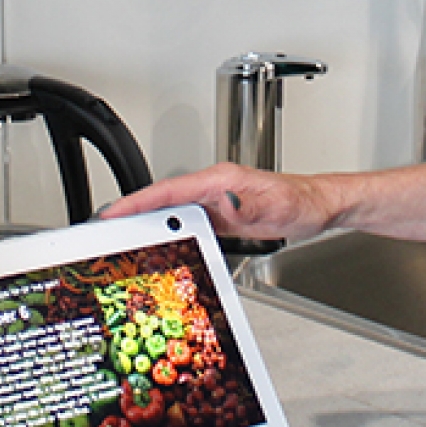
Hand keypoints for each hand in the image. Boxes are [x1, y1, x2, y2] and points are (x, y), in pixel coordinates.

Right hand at [100, 163, 334, 247]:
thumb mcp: (279, 206)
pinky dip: (169, 233)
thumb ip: (249, 204)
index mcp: (222, 180)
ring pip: (172, 212)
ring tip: (123, 242)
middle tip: (105, 232)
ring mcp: (216, 202)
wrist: (320, 206)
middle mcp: (215, 188)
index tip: (115, 212)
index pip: (171, 189)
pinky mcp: (221, 216)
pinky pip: (187, 223)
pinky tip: (158, 247)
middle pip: (164, 200)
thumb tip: (224, 203)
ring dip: (148, 225)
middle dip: (132, 213)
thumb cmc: (303, 202)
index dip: (139, 201)